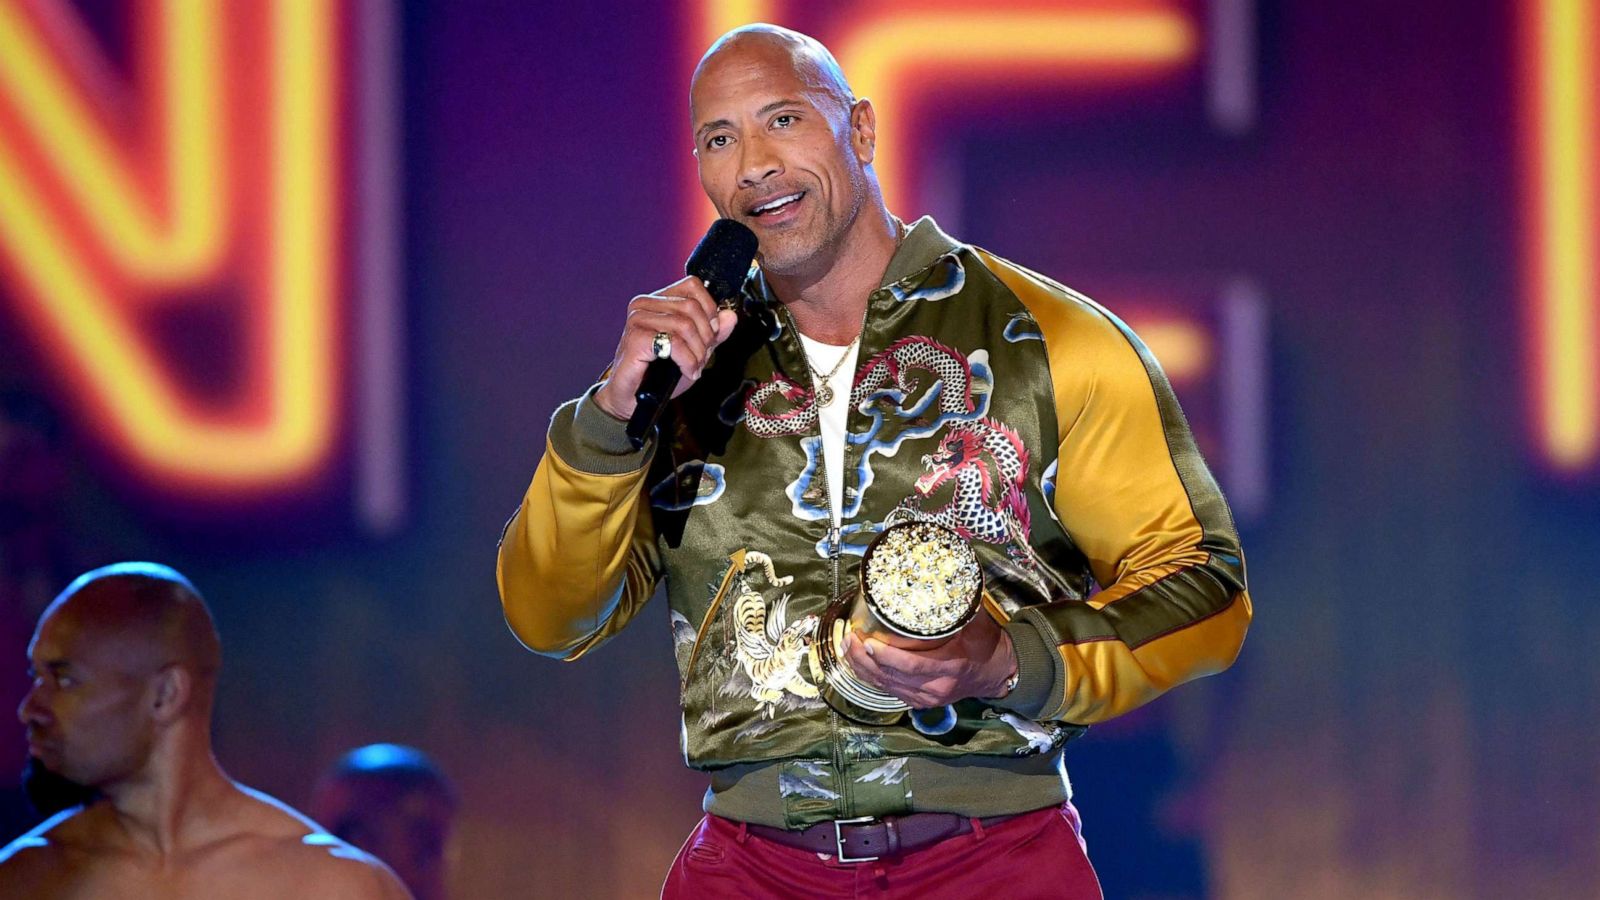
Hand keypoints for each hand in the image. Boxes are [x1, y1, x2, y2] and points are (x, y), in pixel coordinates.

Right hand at [593, 276, 741, 419]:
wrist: (634, 398)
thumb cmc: (658, 374)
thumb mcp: (693, 350)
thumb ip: (712, 333)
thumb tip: (730, 315)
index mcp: (657, 301)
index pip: (692, 285)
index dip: (709, 310)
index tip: (711, 334)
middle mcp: (645, 304)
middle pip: (692, 307)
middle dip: (705, 336)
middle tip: (702, 357)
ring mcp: (638, 319)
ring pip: (685, 325)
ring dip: (697, 352)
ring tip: (694, 367)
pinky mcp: (636, 338)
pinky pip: (674, 343)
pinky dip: (687, 360)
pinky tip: (686, 371)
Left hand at [841, 610, 1017, 707]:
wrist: (997, 672)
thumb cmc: (985, 644)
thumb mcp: (974, 620)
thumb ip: (954, 603)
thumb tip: (935, 577)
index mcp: (950, 665)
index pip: (911, 665)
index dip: (886, 655)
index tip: (867, 640)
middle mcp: (937, 686)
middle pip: (892, 677)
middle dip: (864, 659)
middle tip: (849, 639)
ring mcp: (927, 697)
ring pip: (886, 686)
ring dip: (862, 668)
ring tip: (847, 648)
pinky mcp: (921, 702)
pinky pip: (890, 691)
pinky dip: (872, 678)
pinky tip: (859, 664)